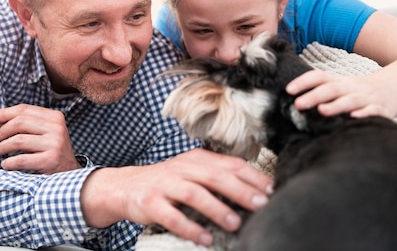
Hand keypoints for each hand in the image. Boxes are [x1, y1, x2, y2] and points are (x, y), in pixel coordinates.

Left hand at [0, 104, 80, 173]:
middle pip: (20, 122)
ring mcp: (54, 144)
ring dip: (2, 147)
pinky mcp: (50, 160)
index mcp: (55, 117)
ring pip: (18, 140)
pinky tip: (5, 164)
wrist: (70, 173)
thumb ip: (27, 123)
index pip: (24, 109)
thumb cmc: (52, 150)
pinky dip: (8, 163)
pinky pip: (20, 159)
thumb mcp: (46, 132)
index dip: (4, 112)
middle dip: (2, 131)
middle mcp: (57, 128)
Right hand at [80, 148, 272, 245]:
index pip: (229, 164)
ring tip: (235, 223)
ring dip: (217, 208)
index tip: (271, 189)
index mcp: (196, 159)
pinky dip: (189, 228)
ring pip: (194, 194)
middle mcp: (182, 169)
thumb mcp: (192, 172)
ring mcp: (165, 185)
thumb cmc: (167, 182)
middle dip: (240, 190)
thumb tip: (254, 190)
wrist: (125, 186)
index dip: (251, 176)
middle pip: (215, 176)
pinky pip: (172, 216)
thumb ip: (217, 176)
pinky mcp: (150, 203)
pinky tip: (205, 238)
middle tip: (261, 204)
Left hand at [285, 69, 396, 117]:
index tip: (288, 90)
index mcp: (340, 82)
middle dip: (314, 96)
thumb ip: (321, 91)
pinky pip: (373, 111)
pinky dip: (365, 114)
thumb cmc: (360, 91)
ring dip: (336, 105)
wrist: (396, 86)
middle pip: (331, 89)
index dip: (304, 81)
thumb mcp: (341, 87)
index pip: (319, 76)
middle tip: (298, 104)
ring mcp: (367, 98)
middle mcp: (352, 88)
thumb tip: (292, 100)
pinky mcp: (382, 110)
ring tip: (322, 111)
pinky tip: (355, 118)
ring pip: (350, 100)